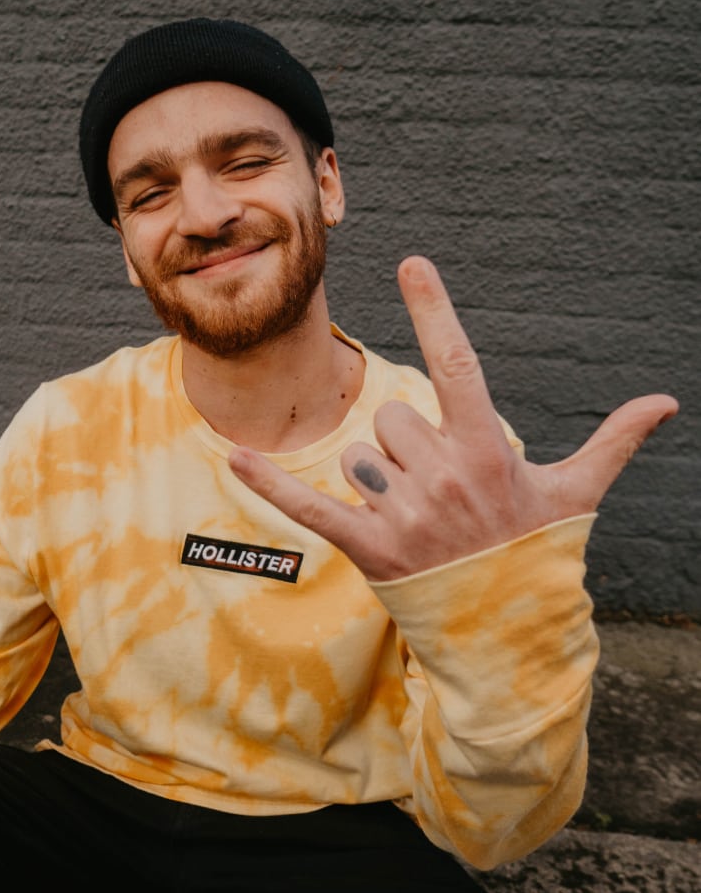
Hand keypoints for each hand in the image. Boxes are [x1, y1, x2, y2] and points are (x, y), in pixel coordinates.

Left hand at [228, 256, 678, 581]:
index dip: (436, 311)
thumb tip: (666, 401)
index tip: (414, 262)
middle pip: (392, 419)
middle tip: (441, 491)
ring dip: (379, 480)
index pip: (458, 365)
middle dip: (410, 447)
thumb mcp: (575, 493)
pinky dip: (270, 483)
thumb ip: (613, 440)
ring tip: (416, 519)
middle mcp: (444, 477)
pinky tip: (234, 454)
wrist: (506, 631)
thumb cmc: (537, 552)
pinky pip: (309, 506)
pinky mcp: (369, 549)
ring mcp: (405, 515)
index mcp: (486, 451)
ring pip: (359, 458)